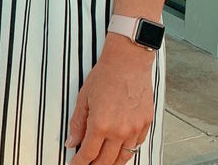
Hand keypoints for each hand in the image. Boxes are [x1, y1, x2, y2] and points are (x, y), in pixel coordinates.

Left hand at [66, 35, 153, 163]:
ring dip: (112, 163)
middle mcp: (119, 131)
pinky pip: (136, 146)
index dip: (80, 163)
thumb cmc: (105, 75)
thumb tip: (71, 142)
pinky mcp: (146, 125)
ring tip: (103, 163)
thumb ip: (77, 123)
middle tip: (87, 164)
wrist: (128, 62)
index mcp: (101, 124)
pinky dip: (126, 151)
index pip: (89, 154)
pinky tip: (119, 150)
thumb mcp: (84, 97)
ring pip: (123, 158)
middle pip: (106, 161)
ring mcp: (135, 129)